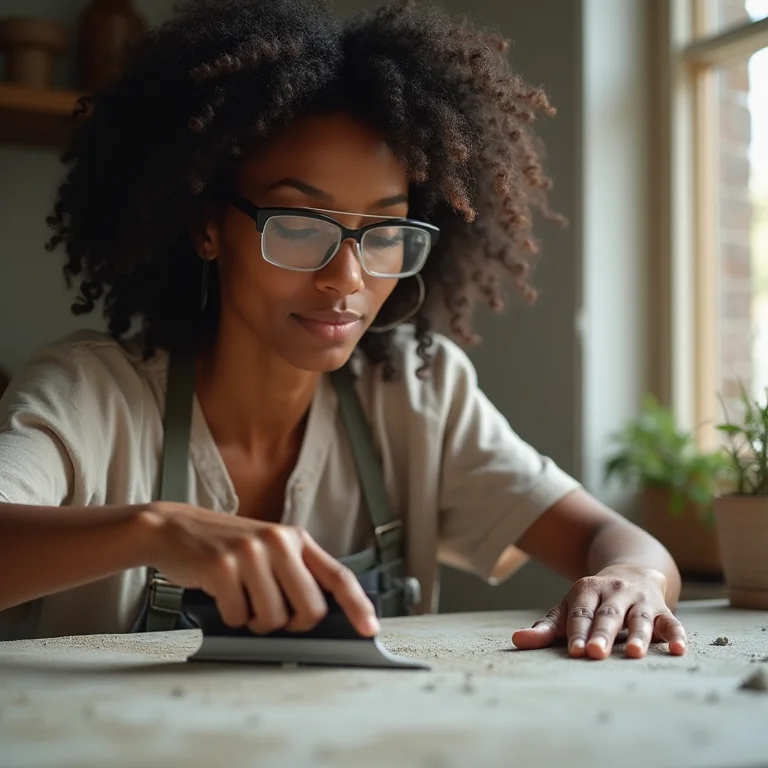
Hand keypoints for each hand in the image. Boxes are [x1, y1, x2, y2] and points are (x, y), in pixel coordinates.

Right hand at [138, 502, 379, 636]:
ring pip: (274, 618)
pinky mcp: (223, 567)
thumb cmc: (224, 545)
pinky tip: (222, 594)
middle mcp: (278, 541)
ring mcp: (251, 553)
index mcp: (296, 538)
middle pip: (309, 608)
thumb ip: (295, 572)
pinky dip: (230, 616)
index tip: (369, 628)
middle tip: (272, 611)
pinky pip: (238, 617)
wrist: (176, 528)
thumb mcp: (268, 547)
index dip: (357, 604)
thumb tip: (320, 614)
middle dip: (293, 623)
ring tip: (243, 597)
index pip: (338, 574)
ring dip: (256, 621)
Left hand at [511, 565, 686, 658]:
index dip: (576, 632)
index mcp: (587, 590)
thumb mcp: (569, 607)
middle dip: (601, 634)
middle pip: (607, 615)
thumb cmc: (593, 600)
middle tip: (595, 653)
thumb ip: (547, 627)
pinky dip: (676, 635)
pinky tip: (678, 650)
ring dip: (637, 635)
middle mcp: (614, 592)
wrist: (632, 571)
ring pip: (639, 618)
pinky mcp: (662, 608)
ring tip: (634, 654)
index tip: (573, 652)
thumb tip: (517, 640)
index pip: (580, 613)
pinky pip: (671, 621)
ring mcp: (639, 600)